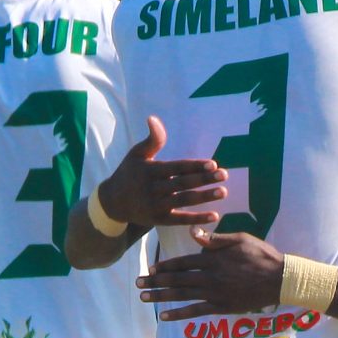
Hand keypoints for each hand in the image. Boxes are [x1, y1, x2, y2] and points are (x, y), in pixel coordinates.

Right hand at [96, 116, 226, 231]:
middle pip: (183, 184)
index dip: (194, 166)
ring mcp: (156, 206)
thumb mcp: (136, 154)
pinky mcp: (159, 220)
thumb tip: (153, 118)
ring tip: (223, 192)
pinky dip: (197, 219)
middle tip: (224, 175)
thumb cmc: (129, 173)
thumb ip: (152, 140)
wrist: (112, 202)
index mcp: (149, 170)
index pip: (176, 167)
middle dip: (204, 179)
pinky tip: (214, 215)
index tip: (213, 163)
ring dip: (204, 197)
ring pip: (184, 201)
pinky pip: (180, 220)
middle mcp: (153, 189)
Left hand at [138, 228, 283, 319]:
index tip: (151, 268)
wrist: (279, 279)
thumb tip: (193, 231)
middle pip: (176, 280)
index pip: (182, 262)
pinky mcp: (221, 307)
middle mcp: (209, 277)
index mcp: (212, 259)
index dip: (164, 266)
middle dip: (155, 281)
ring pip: (181, 296)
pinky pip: (195, 312)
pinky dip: (179, 314)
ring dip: (160, 297)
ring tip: (144, 297)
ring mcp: (214, 294)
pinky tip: (164, 316)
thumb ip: (214, 238)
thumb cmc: (262, 255)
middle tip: (138, 283)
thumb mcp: (239, 239)